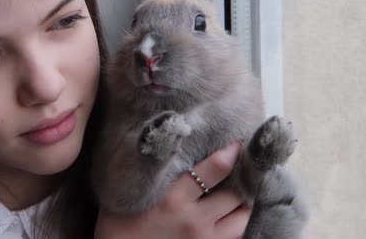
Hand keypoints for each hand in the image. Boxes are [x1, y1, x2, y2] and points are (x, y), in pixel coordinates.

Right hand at [95, 143, 250, 238]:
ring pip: (242, 217)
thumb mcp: (131, 190)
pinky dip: (239, 222)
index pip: (215, 169)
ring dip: (246, 202)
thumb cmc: (118, 223)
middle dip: (244, 177)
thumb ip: (151, 167)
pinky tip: (235, 213)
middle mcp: (194, 219)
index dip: (231, 154)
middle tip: (246, 164)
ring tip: (244, 189)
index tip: (237, 143)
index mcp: (173, 198)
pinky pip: (236, 235)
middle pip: (235, 193)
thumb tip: (164, 137)